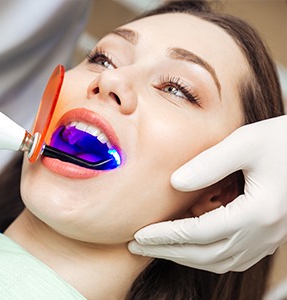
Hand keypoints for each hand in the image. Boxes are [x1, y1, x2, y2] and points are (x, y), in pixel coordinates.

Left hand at [128, 115, 286, 272]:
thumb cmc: (282, 140)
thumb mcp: (245, 142)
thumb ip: (209, 163)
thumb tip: (174, 183)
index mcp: (259, 212)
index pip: (200, 233)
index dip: (165, 236)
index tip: (138, 234)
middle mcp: (265, 233)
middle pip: (207, 255)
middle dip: (168, 252)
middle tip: (136, 246)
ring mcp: (270, 239)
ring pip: (220, 262)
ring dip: (186, 258)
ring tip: (156, 248)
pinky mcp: (270, 237)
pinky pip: (234, 259)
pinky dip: (206, 257)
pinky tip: (189, 248)